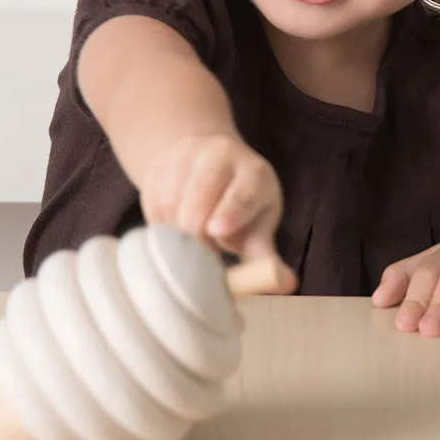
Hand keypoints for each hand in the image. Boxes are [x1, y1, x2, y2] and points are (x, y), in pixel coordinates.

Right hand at [139, 132, 294, 290]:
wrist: (209, 161)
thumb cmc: (241, 201)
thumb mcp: (258, 222)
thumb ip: (264, 255)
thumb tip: (286, 284)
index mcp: (254, 172)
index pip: (243, 192)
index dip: (231, 211)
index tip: (217, 232)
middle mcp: (221, 155)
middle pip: (201, 194)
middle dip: (196, 232)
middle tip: (200, 259)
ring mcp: (187, 156)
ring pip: (172, 201)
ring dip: (176, 232)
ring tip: (190, 244)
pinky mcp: (160, 164)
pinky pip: (153, 202)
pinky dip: (160, 224)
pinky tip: (174, 229)